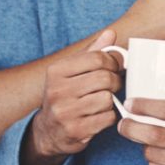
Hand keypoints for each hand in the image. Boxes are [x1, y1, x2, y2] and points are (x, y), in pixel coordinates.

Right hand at [22, 30, 120, 164]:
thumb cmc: (65, 96)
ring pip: (107, 99)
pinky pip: (107, 118)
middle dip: (115, 82)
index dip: (112, 62)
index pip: (97, 58)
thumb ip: (92, 52)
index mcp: (56, 71)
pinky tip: (99, 116)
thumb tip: (110, 33)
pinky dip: (108, 117)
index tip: (113, 68)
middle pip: (105, 78)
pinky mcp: (74, 130)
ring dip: (110, 101)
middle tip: (112, 86)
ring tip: (102, 102)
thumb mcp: (72, 71)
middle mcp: (57, 90)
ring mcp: (64, 112)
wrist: (49, 130)